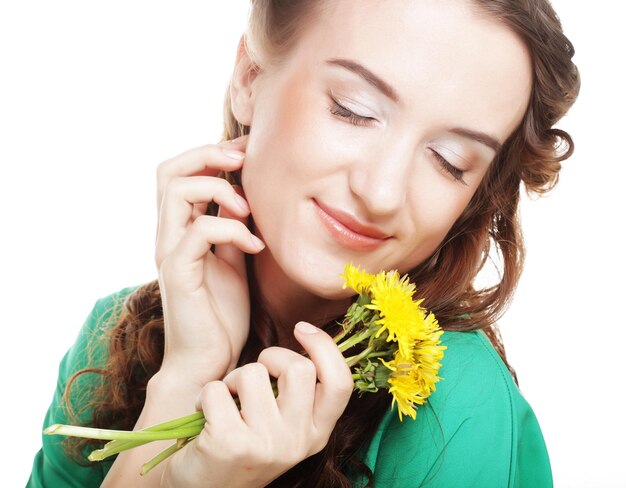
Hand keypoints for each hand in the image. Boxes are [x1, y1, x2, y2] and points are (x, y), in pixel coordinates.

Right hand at [154, 135, 262, 386]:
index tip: (248, 151)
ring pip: (177, 190)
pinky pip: (199, 231)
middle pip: (169, 170)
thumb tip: (244, 196)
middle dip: (208, 154)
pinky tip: (256, 245)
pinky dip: (232, 229)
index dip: (211, 152)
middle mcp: (168, 236)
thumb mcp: (233, 261)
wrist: (210, 361)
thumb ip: (231, 228)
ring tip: (249, 210)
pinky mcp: (179, 273)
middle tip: (243, 161)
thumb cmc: (222, 315)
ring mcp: (170, 253)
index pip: (181, 173)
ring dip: (220, 188)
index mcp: (180, 230)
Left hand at [161, 322, 353, 487]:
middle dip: (270, 356)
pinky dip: (205, 395)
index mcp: (317, 434)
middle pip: (299, 368)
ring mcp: (266, 445)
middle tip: (254, 373)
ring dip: (231, 379)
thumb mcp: (284, 425)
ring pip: (253, 373)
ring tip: (225, 401)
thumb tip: (308, 334)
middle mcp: (298, 442)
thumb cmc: (244, 444)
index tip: (301, 329)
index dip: (325, 347)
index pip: (340, 383)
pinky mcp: (231, 445)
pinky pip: (217, 389)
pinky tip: (203, 416)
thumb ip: (300, 392)